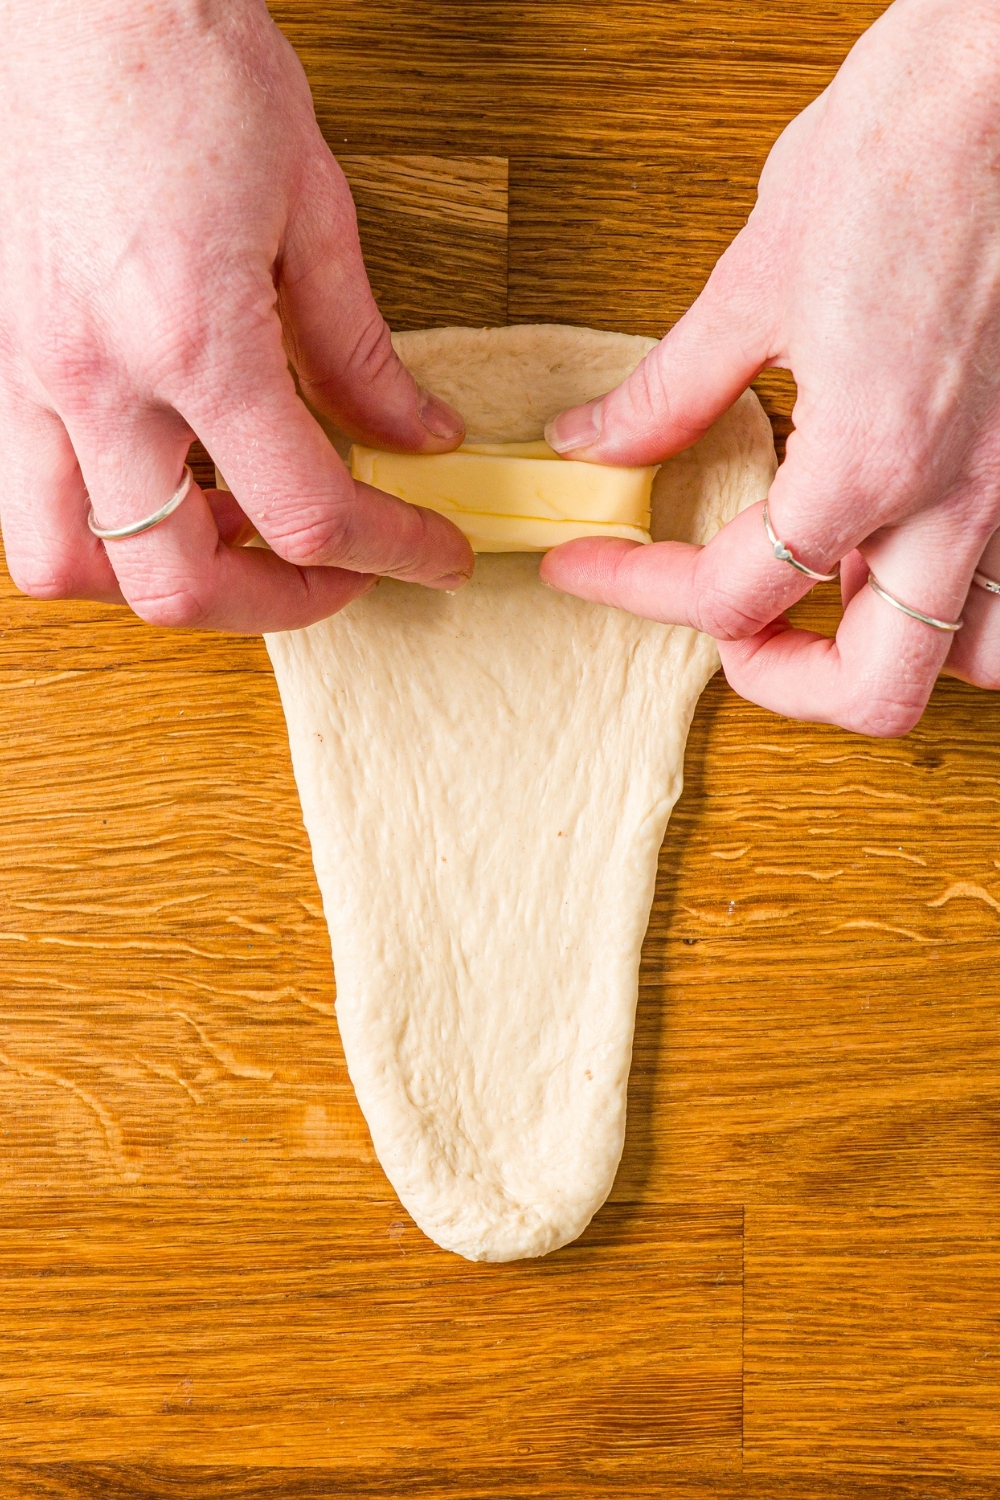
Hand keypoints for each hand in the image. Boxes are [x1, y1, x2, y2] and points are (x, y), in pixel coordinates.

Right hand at [0, 0, 472, 633]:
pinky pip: (27, 494)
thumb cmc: (185, 63)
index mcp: (190, 337)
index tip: (432, 554)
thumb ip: (361, 351)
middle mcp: (93, 375)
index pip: (304, 512)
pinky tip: (162, 481)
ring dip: (157, 581)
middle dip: (273, 605)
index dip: (390, 552)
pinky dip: (99, 525)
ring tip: (231, 540)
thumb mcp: (311, 208)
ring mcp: (27, 371)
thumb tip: (413, 437)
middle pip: (172, 583)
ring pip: (65, 563)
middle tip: (334, 573)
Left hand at [540, 0, 999, 735]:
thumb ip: (670, 393)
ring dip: (891, 655)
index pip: (729, 595)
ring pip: (976, 659)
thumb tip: (598, 444)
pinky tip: (903, 549)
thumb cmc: (904, 145)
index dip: (635, 590)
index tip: (588, 561)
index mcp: (865, 465)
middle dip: (779, 680)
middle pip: (870, 691)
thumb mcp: (754, 279)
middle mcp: (953, 502)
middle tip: (725, 629)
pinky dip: (962, 598)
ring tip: (829, 608)